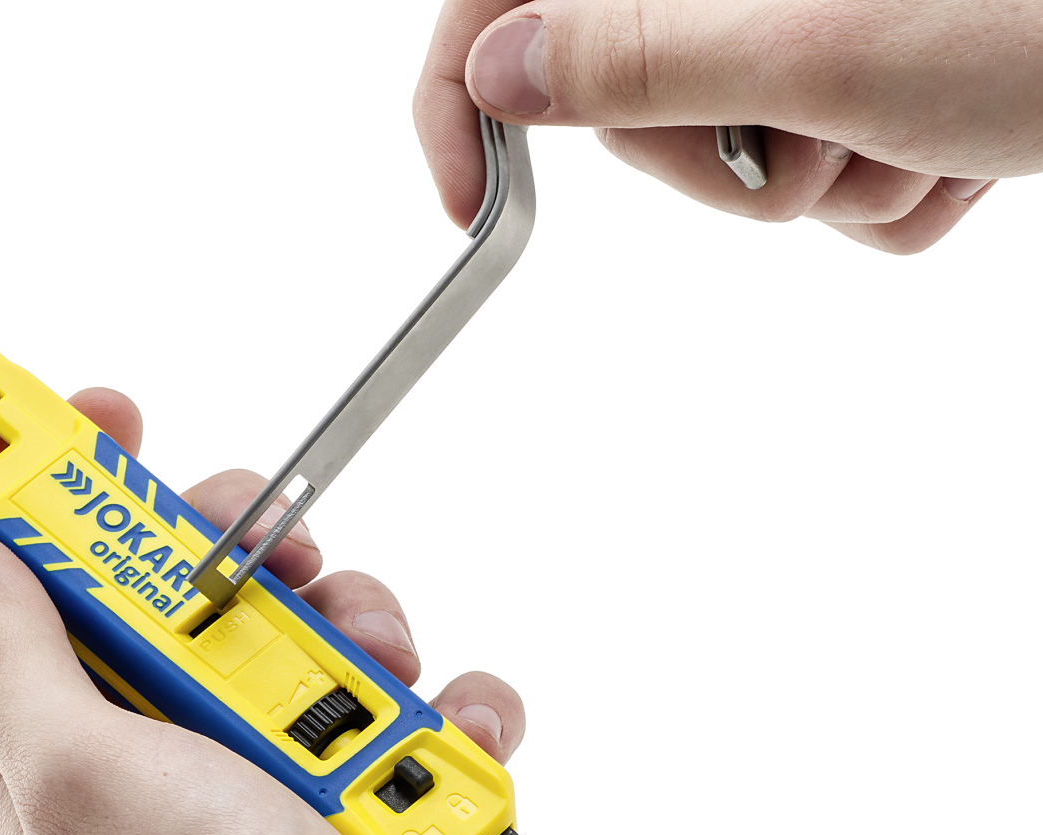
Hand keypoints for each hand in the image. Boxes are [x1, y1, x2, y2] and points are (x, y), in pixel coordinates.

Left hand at [0, 388, 532, 834]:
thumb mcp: (82, 784)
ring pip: (299, 624)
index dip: (56, 491)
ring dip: (358, 635)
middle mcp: (148, 761)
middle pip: (179, 588)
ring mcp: (255, 772)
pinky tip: (441, 741)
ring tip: (377, 690)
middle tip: (276, 566)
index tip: (100, 413)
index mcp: (50, 762)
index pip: (26, 591)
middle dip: (244, 562)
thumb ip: (14, 664)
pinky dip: (436, 702)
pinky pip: (400, 692)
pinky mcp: (354, 784)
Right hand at [414, 0, 1042, 252]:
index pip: (502, 1)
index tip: (473, 200)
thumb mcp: (808, 46)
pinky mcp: (874, 83)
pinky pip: (830, 186)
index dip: (463, 100)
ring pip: (739, 162)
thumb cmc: (1036, 15)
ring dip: (830, 181)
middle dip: (722, 160)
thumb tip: (502, 70)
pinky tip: (956, 140)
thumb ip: (629, 58)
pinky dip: (893, 193)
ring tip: (920, 124)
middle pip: (628, 107)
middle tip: (814, 129)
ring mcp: (809, 28)